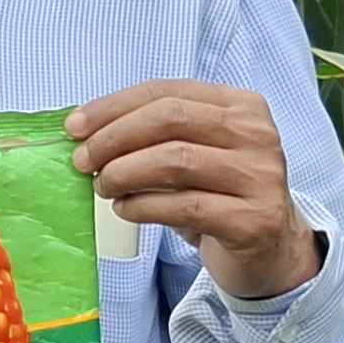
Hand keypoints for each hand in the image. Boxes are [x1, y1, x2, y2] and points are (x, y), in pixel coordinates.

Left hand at [65, 79, 319, 302]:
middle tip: (82, 160)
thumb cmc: (219, 195)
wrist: (269, 251)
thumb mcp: (194, 153)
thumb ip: (154, 135)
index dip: (113, 106)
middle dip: (114, 137)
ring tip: (103, 187)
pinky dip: (143, 206)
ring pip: (175, 160)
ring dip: (124, 172)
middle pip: (170, 118)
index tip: (74, 127)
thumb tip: (85, 132)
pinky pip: (185, 207)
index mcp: (241, 105)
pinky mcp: (255, 220)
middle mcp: (258, 134)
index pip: (166, 91)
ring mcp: (261, 177)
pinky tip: (125, 210)